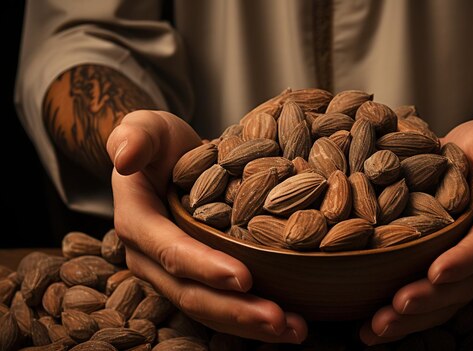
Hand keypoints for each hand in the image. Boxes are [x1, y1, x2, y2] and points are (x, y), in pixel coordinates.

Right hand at [106, 110, 305, 342]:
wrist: (170, 159)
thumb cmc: (160, 143)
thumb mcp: (146, 127)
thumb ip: (134, 136)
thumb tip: (123, 157)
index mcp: (138, 224)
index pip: (170, 252)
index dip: (204, 267)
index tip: (243, 277)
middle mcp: (152, 258)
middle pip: (191, 294)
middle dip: (235, 310)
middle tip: (279, 320)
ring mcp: (174, 273)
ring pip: (209, 308)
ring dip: (249, 324)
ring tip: (294, 330)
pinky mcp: (198, 277)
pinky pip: (222, 302)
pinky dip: (253, 316)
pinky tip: (290, 322)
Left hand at [360, 118, 472, 344]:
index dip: (462, 262)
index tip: (435, 272)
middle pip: (461, 286)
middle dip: (428, 301)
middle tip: (393, 310)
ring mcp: (464, 266)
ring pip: (442, 301)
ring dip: (410, 320)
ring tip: (375, 330)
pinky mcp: (441, 270)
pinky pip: (425, 297)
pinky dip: (400, 317)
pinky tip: (369, 329)